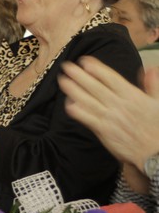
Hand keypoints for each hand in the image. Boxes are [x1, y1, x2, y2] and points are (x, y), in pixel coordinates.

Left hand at [59, 56, 158, 170]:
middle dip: (79, 75)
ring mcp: (109, 117)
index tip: (84, 60)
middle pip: (95, 86)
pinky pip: (85, 118)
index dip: (96, 68)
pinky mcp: (102, 130)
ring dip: (72, 89)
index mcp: (132, 96)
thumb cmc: (156, 127)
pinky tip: (68, 103)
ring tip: (62, 80)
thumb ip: (153, 85)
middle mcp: (118, 104)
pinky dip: (76, 109)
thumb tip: (150, 68)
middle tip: (66, 66)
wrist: (155, 152)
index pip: (111, 78)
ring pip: (87, 100)